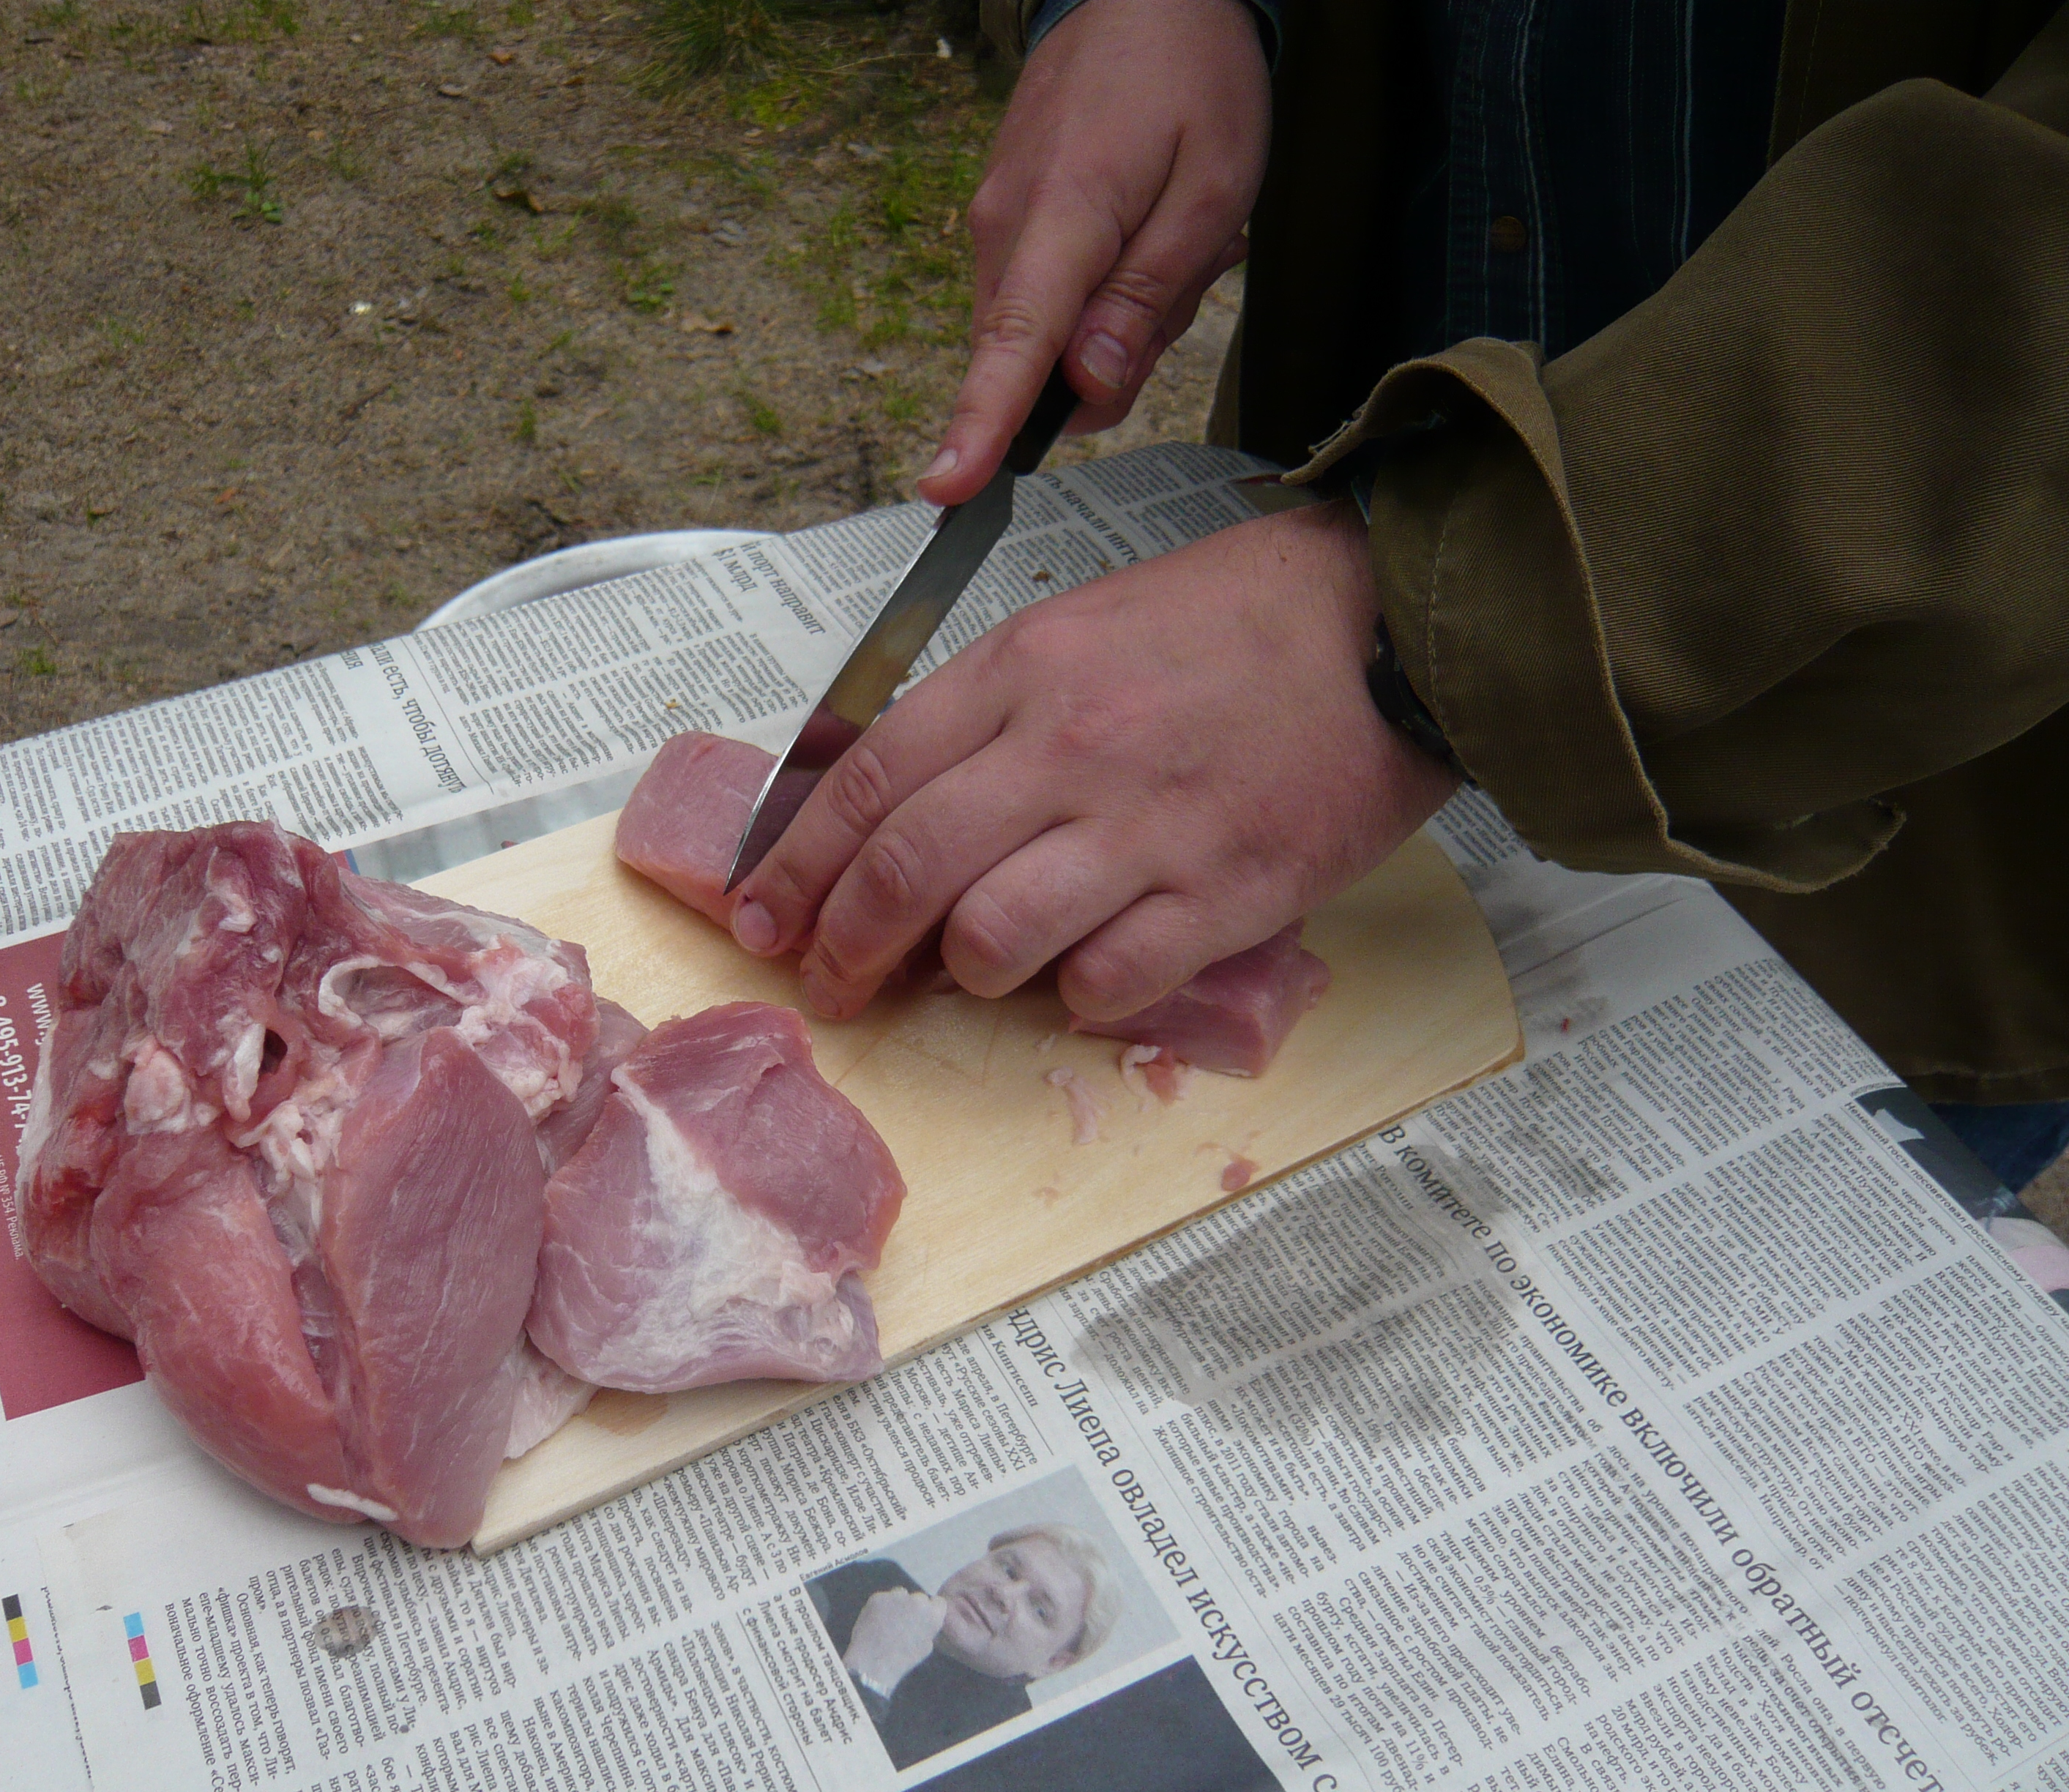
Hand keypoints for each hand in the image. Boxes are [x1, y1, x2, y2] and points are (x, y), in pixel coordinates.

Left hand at [731, 503, 1460, 1020]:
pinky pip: (1108, 983)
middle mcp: (1069, 750)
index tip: (764, 918)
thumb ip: (984, 713)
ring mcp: (1148, 829)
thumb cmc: (1229, 624)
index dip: (797, 865)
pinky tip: (1083, 980)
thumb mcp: (1078, 628)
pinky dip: (1077, 999)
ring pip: (993, 940)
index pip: (868, 782)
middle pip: (907, 872)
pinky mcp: (1226, 896)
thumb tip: (892, 811)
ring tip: (974, 972)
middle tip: (834, 986)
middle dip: (846, 947)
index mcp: (1022, 673)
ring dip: (963, 975)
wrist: (1385, 621)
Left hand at [843, 1589, 948, 1697]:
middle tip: (904, 1623)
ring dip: (898, 1603)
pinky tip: (876, 1621)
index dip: (930, 1611)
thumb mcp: (926, 1647)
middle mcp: (917, 1600)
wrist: (873, 1664)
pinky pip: (883, 1598)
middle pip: (919, 1598)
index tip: (922, 1620)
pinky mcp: (878, 1597)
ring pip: (900, 1594)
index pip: (938, 1602)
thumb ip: (929, 1628)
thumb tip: (925, 1620)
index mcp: (933, 1614)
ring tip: (888, 1622)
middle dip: (914, 1607)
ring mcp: (896, 1596)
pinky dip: (881, 1607)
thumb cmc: (902, 1660)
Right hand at [918, 0, 1269, 504]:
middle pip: (1038, 359)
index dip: (981, 424)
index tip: (948, 485)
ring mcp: (994, 222)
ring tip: (1170, 232)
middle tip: (1185, 272)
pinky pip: (1045, 296)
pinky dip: (1099, 286)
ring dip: (1116, 314)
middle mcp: (1005, 226)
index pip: (1011, 344)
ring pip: (1048, 332)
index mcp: (1062, 217)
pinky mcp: (1001, 220)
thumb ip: (1148, 297)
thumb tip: (1089, 386)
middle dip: (1114, 356)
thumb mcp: (1212, 190)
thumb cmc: (1191, 77)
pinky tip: (1142, 226)